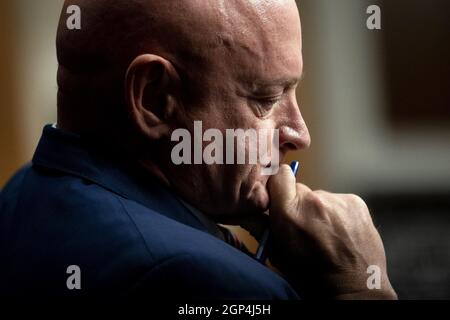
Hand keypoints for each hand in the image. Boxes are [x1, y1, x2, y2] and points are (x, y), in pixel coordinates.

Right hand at [267, 164, 396, 298]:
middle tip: (305, 226)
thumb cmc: (311, 276)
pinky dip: (338, 213)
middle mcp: (313, 201)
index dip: (279, 186)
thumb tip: (242, 211)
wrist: (353, 288)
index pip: (280, 175)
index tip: (281, 198)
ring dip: (320, 210)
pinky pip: (339, 201)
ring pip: (320, 197)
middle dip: (299, 203)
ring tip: (326, 234)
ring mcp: (337, 200)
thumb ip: (260, 227)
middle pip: (300, 189)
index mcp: (289, 213)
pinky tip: (340, 232)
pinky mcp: (355, 202)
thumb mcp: (278, 254)